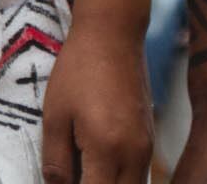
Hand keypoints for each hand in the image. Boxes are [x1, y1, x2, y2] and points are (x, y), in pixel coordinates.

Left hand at [37, 17, 152, 182]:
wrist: (113, 36)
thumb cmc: (78, 71)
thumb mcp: (55, 115)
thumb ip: (56, 160)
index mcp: (108, 150)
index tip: (63, 182)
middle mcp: (135, 155)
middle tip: (73, 174)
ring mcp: (147, 149)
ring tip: (84, 169)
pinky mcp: (150, 140)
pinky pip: (138, 175)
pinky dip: (120, 178)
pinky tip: (98, 163)